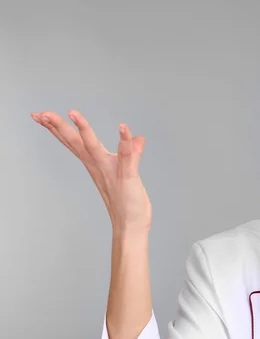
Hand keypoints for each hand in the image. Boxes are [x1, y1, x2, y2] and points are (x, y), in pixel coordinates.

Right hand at [31, 110, 151, 234]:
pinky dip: (125, 141)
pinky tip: (124, 127)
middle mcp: (99, 166)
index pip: (73, 142)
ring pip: (93, 147)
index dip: (57, 129)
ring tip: (72, 112)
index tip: (40, 115)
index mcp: (95, 163)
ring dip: (84, 130)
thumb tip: (139, 138)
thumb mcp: (128, 171)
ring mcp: (111, 171)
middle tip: (41, 113)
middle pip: (75, 142)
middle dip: (59, 127)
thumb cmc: (127, 201)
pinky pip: (126, 156)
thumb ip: (131, 153)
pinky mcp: (126, 176)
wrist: (131, 225)